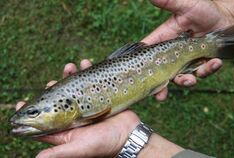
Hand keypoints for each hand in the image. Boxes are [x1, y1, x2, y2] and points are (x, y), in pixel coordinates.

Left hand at [16, 59, 139, 157]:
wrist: (128, 136)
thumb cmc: (104, 145)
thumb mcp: (80, 148)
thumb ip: (59, 152)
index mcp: (65, 129)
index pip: (43, 122)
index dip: (30, 113)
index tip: (20, 103)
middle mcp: (73, 117)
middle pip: (57, 100)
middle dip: (52, 89)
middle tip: (51, 82)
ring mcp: (85, 106)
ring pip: (73, 88)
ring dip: (70, 76)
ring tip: (70, 67)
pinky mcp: (98, 97)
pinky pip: (90, 82)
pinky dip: (87, 71)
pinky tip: (85, 63)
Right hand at [142, 0, 233, 100]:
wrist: (225, 18)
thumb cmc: (204, 10)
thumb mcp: (186, 6)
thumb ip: (169, 3)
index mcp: (165, 40)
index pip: (149, 52)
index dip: (142, 64)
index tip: (136, 76)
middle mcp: (174, 54)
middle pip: (162, 73)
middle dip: (160, 87)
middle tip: (159, 96)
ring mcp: (187, 61)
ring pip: (181, 77)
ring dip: (185, 82)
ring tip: (191, 80)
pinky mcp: (202, 64)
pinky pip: (203, 72)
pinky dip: (208, 70)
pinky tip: (214, 63)